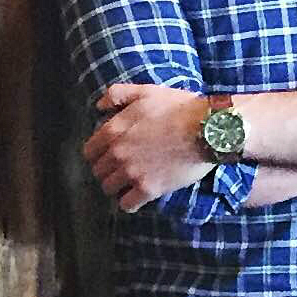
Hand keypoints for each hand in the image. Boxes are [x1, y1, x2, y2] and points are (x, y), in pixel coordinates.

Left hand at [85, 83, 210, 211]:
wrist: (207, 128)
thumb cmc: (178, 107)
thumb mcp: (145, 92)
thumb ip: (117, 95)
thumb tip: (98, 107)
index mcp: (113, 130)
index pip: (89, 152)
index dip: (98, 154)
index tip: (109, 155)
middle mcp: (117, 153)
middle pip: (98, 172)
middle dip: (108, 171)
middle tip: (121, 169)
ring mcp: (132, 173)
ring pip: (109, 189)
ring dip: (117, 187)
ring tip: (129, 183)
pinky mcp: (148, 189)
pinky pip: (127, 205)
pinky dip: (130, 203)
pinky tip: (137, 196)